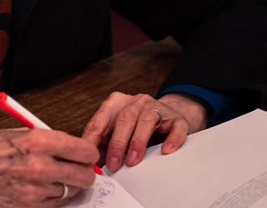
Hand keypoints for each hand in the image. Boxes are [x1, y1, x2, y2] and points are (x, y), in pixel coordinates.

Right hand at [0, 128, 98, 207]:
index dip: (87, 153)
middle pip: (84, 175)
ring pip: (71, 192)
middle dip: (83, 172)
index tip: (85, 154)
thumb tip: (68, 146)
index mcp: (39, 141)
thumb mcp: (16, 132)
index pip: (84, 151)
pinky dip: (53, 198)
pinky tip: (43, 189)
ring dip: (66, 185)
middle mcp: (41, 166)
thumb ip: (45, 139)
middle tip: (76, 168)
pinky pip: (55, 205)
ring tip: (52, 177)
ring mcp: (35, 191)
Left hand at [81, 92, 208, 172]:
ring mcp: (158, 108)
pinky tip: (166, 150)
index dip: (94, 138)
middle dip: (117, 143)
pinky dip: (172, 139)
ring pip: (147, 120)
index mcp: (117, 103)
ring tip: (132, 161)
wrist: (168, 116)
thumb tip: (91, 163)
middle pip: (125, 117)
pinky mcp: (177, 119)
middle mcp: (137, 102)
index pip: (101, 119)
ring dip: (138, 141)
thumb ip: (103, 144)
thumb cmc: (137, 126)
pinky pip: (175, 127)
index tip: (90, 156)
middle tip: (113, 164)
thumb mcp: (116, 132)